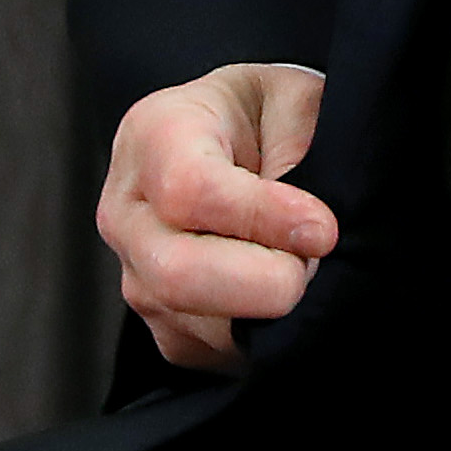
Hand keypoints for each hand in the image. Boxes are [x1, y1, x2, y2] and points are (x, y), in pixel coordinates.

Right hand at [95, 63, 337, 372]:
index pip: (190, 190)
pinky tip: (281, 293)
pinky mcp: (158, 324)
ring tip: (304, 267)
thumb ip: (303, 151)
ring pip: (194, 323)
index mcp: (156, 133)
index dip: (262, 217)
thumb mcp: (295, 100)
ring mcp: (134, 273)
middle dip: (263, 283)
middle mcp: (128, 209)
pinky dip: (258, 334)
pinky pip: (207, 351)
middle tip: (316, 262)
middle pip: (175, 273)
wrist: (236, 140)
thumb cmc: (269, 116)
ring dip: (266, 310)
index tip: (322, 230)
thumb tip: (308, 235)